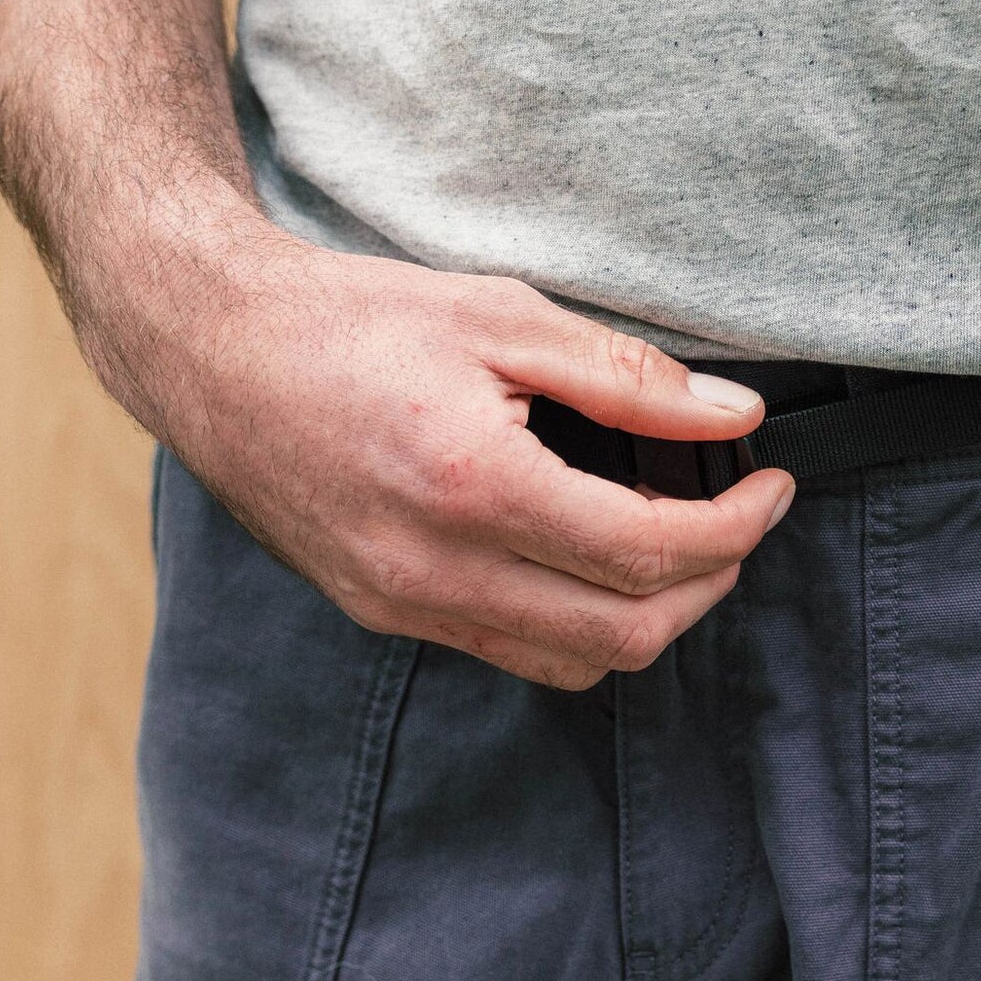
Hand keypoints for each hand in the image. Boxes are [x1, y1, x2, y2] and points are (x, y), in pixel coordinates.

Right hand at [128, 205, 793, 688]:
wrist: (209, 353)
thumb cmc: (350, 319)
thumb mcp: (499, 316)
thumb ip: (628, 377)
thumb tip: (736, 417)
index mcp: (473, 485)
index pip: (647, 551)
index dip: (734, 527)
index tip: (770, 484)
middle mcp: (438, 568)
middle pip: (626, 634)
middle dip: (708, 584)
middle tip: (739, 521)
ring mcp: (408, 606)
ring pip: (577, 664)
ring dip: (649, 618)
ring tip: (677, 544)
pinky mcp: (388, 617)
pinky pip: (517, 654)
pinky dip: (580, 625)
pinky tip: (592, 559)